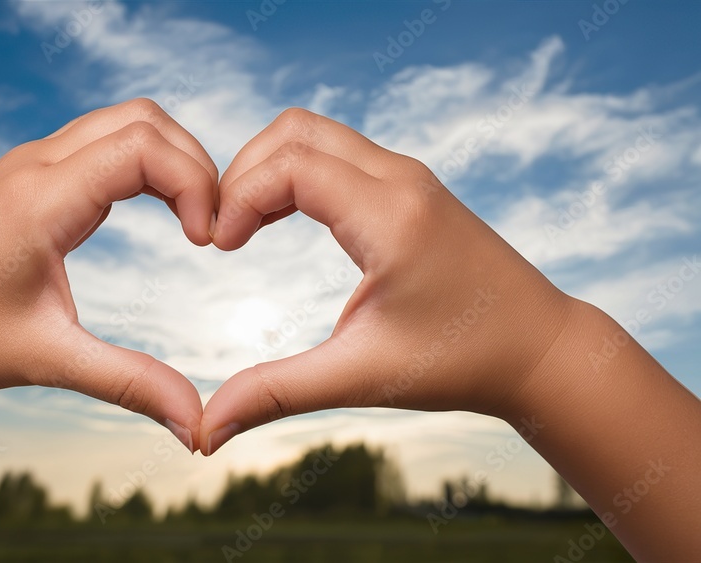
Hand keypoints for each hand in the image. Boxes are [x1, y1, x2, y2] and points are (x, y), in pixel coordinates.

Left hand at [0, 99, 217, 450]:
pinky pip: (101, 141)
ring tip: (192, 218)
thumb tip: (196, 425)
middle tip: (210, 226)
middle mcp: (36, 165)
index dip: (194, 182)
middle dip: (193, 163)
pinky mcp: (29, 174)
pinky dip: (143, 162)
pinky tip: (157, 209)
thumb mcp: (49, 360)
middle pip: (143, 119)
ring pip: (124, 122)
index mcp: (41, 200)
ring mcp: (30, 163)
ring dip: (169, 158)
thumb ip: (129, 383)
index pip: (143, 147)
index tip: (206, 242)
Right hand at [200, 108, 576, 453]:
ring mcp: (409, 177)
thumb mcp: (362, 377)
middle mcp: (401, 179)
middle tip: (223, 231)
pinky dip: (296, 174)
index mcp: (390, 215)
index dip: (238, 197)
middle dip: (244, 171)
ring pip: (315, 135)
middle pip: (295, 130)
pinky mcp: (410, 187)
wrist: (539, 349)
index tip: (218, 247)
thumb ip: (278, 392)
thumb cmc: (460, 362)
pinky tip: (278, 221)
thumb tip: (210, 430)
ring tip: (243, 228)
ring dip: (268, 170)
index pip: (289, 165)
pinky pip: (337, 154)